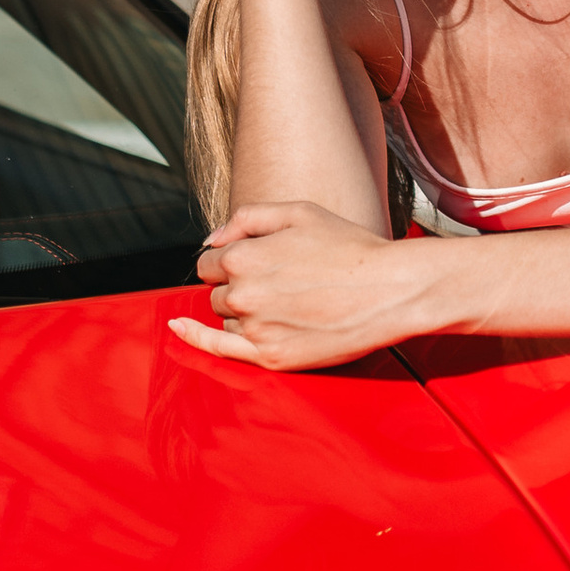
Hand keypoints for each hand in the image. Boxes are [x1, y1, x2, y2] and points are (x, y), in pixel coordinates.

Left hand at [167, 200, 441, 370]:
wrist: (390, 290)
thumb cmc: (349, 247)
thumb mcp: (298, 212)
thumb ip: (245, 219)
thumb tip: (209, 239)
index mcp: (244, 257)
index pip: (210, 261)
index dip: (230, 259)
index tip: (257, 261)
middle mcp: (241, 294)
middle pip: (217, 292)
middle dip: (237, 286)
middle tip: (279, 282)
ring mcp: (255, 329)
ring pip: (227, 318)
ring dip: (243, 311)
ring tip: (287, 303)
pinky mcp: (272, 358)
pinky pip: (219, 349)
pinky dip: (195, 338)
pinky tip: (179, 328)